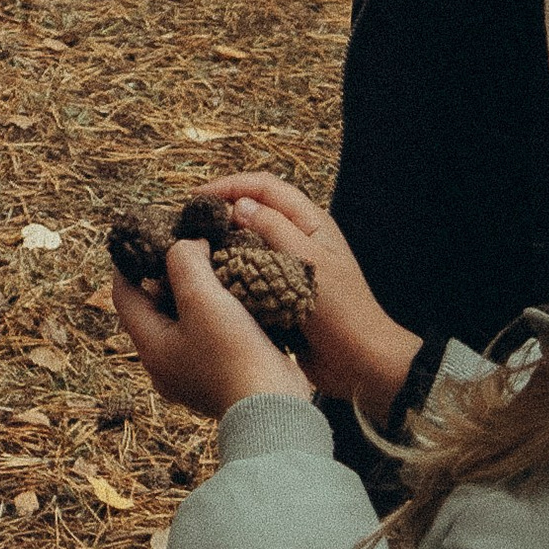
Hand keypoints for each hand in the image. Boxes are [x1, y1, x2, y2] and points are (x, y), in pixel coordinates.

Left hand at [110, 235, 313, 418]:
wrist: (273, 408)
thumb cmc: (233, 354)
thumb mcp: (202, 298)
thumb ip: (184, 262)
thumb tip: (186, 246)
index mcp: (151, 346)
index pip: (124, 294)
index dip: (129, 261)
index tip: (143, 232)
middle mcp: (166, 362)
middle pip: (154, 304)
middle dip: (169, 270)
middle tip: (188, 240)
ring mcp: (192, 370)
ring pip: (184, 316)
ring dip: (197, 287)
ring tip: (216, 258)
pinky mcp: (219, 372)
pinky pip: (207, 330)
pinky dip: (216, 306)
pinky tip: (235, 288)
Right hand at [187, 176, 422, 416]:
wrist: (360, 363)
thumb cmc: (343, 311)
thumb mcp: (310, 264)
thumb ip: (276, 230)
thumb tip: (240, 205)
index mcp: (310, 222)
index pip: (265, 187)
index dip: (230, 185)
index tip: (197, 199)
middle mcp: (297, 238)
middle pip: (253, 212)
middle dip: (221, 213)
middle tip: (188, 226)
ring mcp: (288, 266)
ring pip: (248, 244)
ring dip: (222, 244)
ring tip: (191, 253)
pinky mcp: (280, 294)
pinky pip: (250, 275)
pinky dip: (230, 274)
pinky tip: (208, 283)